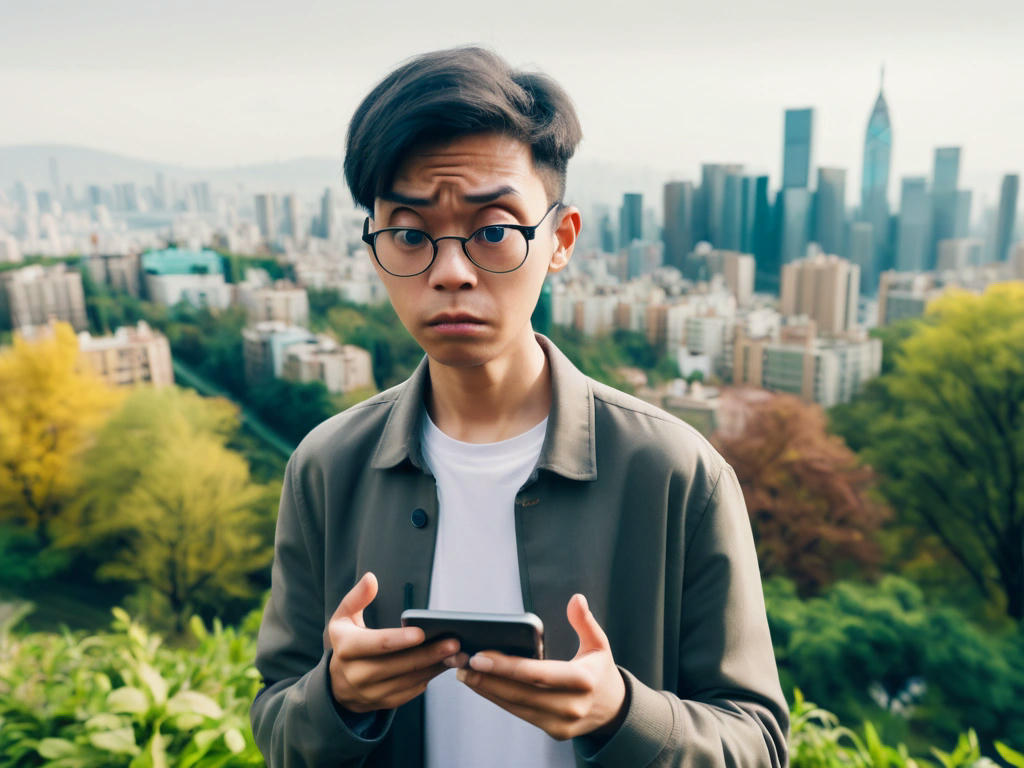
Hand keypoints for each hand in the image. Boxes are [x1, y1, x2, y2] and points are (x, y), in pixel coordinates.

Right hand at [327, 572, 460, 712]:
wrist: (336, 686)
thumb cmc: (345, 643)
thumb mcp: (342, 619)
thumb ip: (357, 598)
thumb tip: (371, 578)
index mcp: (347, 649)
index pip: (377, 644)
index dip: (399, 639)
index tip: (422, 631)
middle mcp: (357, 675)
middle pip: (399, 664)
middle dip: (429, 653)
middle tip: (454, 642)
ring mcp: (371, 692)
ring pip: (409, 679)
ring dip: (435, 666)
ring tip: (457, 653)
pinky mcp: (384, 703)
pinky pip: (411, 690)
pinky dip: (430, 677)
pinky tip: (445, 663)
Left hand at [456, 594, 626, 740]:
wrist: (614, 710)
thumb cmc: (600, 671)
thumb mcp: (599, 644)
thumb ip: (585, 621)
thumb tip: (576, 598)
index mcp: (583, 680)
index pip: (538, 673)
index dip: (506, 667)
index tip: (479, 657)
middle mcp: (572, 705)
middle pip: (521, 693)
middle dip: (487, 679)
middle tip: (461, 664)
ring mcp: (562, 722)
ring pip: (516, 706)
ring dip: (487, 690)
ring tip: (463, 673)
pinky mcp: (554, 731)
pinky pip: (520, 714)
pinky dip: (498, 700)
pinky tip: (481, 687)